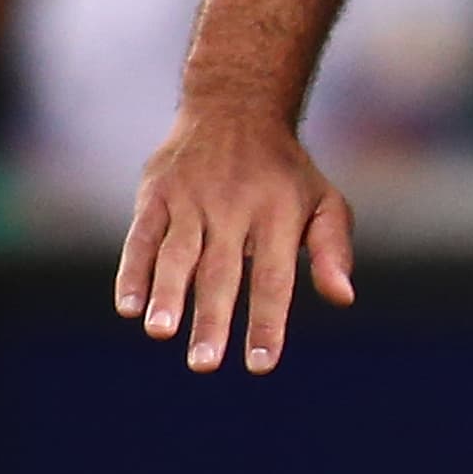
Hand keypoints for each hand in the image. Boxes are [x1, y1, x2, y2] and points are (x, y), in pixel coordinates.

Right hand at [115, 105, 355, 373]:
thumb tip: (343, 298)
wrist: (235, 109)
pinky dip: (134, 271)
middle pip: (222, 273)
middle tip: (205, 364)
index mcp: (279, 216)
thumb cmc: (287, 173)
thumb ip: (332, 250)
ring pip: (178, 255)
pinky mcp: (156, 194)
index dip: (267, 321)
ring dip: (168, 295)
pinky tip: (128, 307)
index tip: (260, 364)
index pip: (274, 278)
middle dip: (213, 319)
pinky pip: (142, 237)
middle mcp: (234, 208)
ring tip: (162, 333)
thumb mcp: (324, 202)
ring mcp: (192, 200)